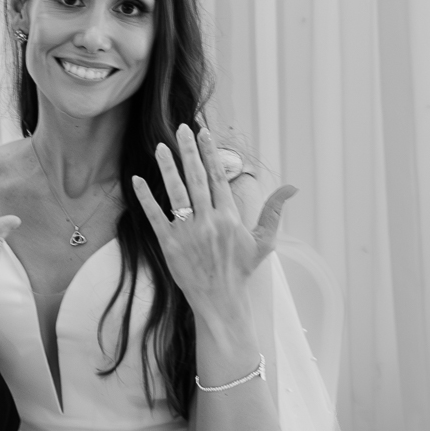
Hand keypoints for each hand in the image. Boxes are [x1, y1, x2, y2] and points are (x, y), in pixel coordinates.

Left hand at [130, 124, 294, 327]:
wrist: (220, 301)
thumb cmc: (240, 270)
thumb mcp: (263, 242)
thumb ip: (274, 212)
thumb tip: (292, 188)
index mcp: (229, 217)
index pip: (219, 177)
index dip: (210, 153)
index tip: (204, 133)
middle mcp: (209, 221)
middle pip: (197, 178)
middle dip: (188, 151)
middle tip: (181, 129)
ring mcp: (188, 232)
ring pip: (176, 192)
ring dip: (167, 167)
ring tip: (160, 147)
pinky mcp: (169, 244)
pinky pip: (155, 216)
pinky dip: (146, 197)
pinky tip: (137, 180)